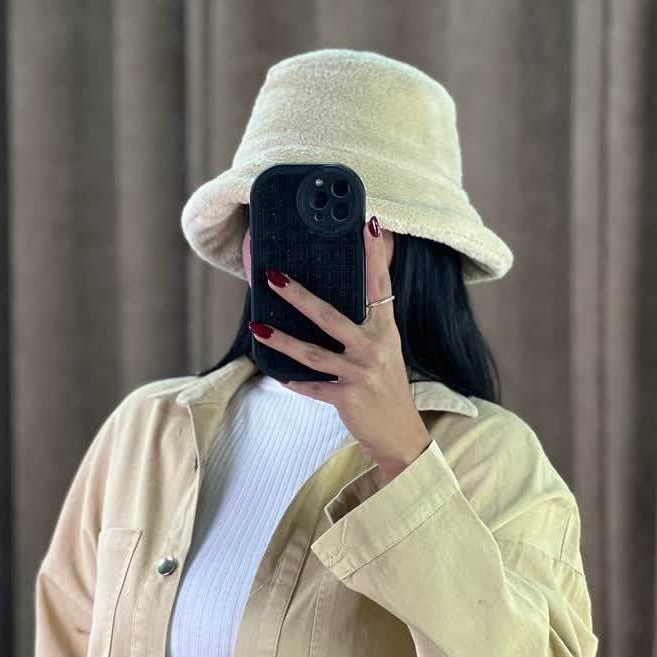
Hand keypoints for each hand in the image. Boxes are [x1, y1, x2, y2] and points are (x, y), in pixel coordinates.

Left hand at [247, 214, 432, 483]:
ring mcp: (360, 373)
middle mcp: (374, 347)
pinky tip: (275, 372)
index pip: (380, 284)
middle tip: (273, 277)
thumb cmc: (386, 384)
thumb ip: (372, 317)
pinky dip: (294, 382)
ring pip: (313, 354)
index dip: (374, 255)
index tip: (369, 224)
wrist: (399, 432)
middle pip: (330, 316)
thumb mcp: (386, 346)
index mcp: (385, 329)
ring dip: (281, 341)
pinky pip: (313, 387)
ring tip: (256, 328)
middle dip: (299, 296)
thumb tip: (353, 292)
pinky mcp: (347, 397)